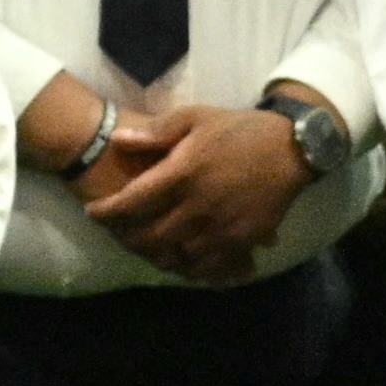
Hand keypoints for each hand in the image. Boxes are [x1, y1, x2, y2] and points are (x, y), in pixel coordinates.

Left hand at [69, 93, 306, 282]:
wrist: (292, 150)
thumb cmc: (239, 130)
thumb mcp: (195, 117)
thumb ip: (155, 132)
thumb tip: (117, 141)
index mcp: (183, 173)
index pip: (133, 201)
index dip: (107, 211)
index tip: (93, 212)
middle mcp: (198, 206)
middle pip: (148, 236)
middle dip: (125, 237)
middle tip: (116, 233)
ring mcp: (220, 228)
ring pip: (174, 256)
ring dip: (152, 255)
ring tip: (143, 247)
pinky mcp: (240, 242)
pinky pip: (205, 267)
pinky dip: (185, 268)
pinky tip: (178, 260)